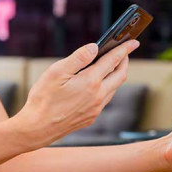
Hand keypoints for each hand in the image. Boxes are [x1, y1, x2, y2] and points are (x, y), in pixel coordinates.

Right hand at [13, 40, 139, 147]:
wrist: (37, 129)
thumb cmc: (43, 99)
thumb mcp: (56, 72)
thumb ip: (78, 58)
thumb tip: (94, 47)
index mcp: (90, 82)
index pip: (113, 61)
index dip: (124, 49)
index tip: (133, 42)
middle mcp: (98, 96)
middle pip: (120, 75)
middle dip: (124, 61)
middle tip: (124, 52)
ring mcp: (96, 108)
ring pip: (114, 88)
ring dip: (116, 75)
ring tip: (110, 66)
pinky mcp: (91, 117)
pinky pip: (105, 99)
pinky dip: (107, 87)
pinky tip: (98, 84)